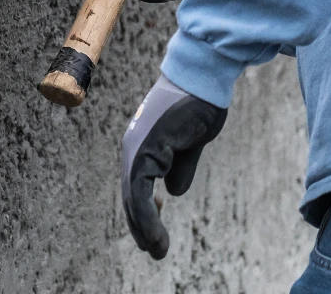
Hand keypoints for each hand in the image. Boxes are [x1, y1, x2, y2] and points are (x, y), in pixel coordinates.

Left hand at [121, 75, 227, 258]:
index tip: (155, 234)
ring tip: (156, 250)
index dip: (142, 212)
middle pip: (129, 193)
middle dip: (140, 225)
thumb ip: (179, 167)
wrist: (201, 79)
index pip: (134, 185)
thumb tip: (172, 192)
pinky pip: (140, 187)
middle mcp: (133, 147)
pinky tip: (155, 233)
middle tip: (153, 251)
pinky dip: (145, 214)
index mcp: (141, 146)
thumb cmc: (196, 106)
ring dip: (142, 226)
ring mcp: (137, 147)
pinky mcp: (147, 148)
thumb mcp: (189, 144)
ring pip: (132, 194)